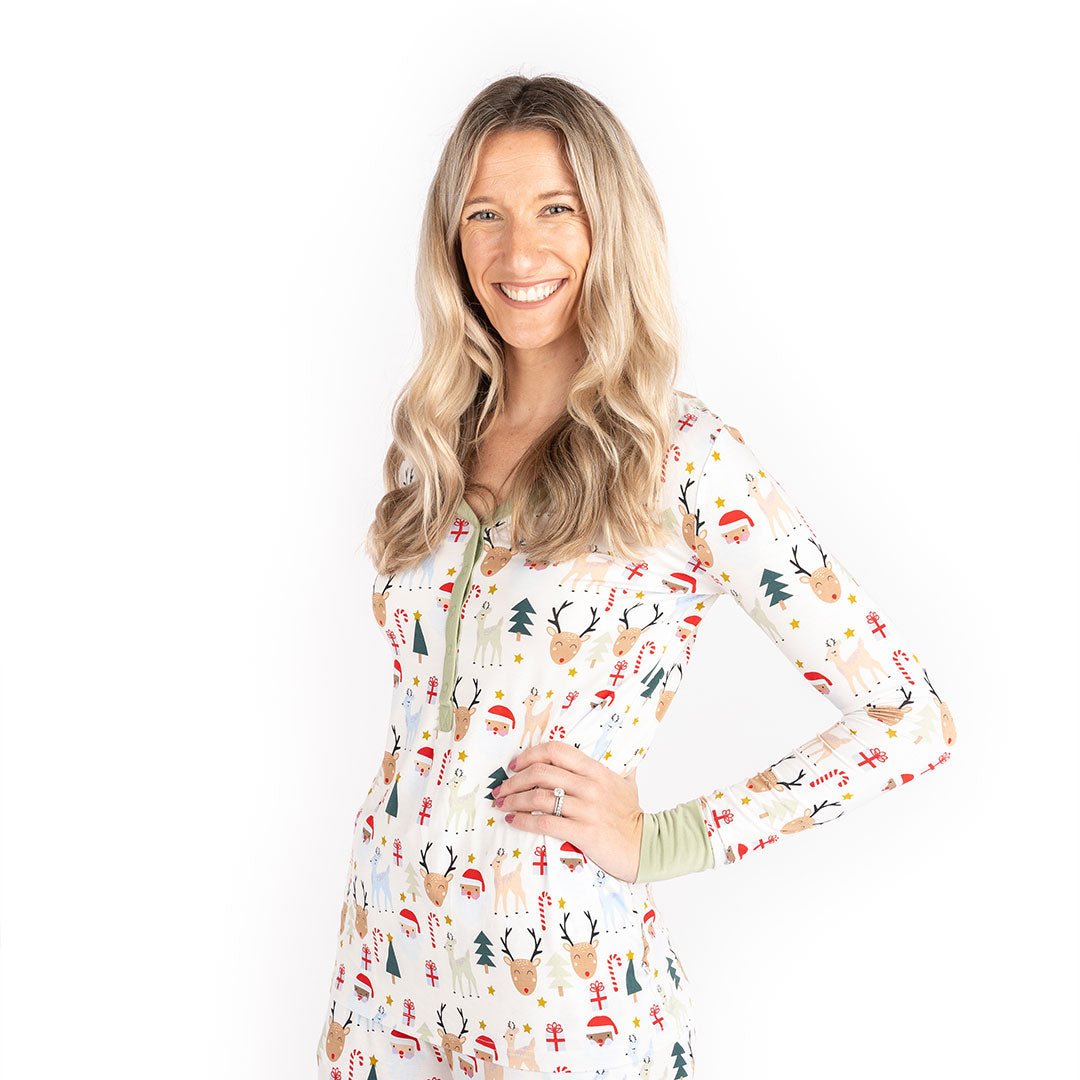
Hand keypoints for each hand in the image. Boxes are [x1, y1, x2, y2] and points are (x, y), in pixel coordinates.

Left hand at [493, 741, 643, 883]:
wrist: (647, 847)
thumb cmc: (633, 817)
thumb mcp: (627, 786)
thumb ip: (620, 771)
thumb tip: (624, 763)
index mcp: (596, 770)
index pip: (556, 750)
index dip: (530, 754)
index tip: (515, 764)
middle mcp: (589, 786)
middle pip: (541, 772)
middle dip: (514, 780)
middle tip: (501, 789)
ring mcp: (586, 809)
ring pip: (539, 797)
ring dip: (514, 800)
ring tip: (502, 805)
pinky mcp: (583, 832)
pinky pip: (544, 822)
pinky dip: (523, 820)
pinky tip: (514, 820)